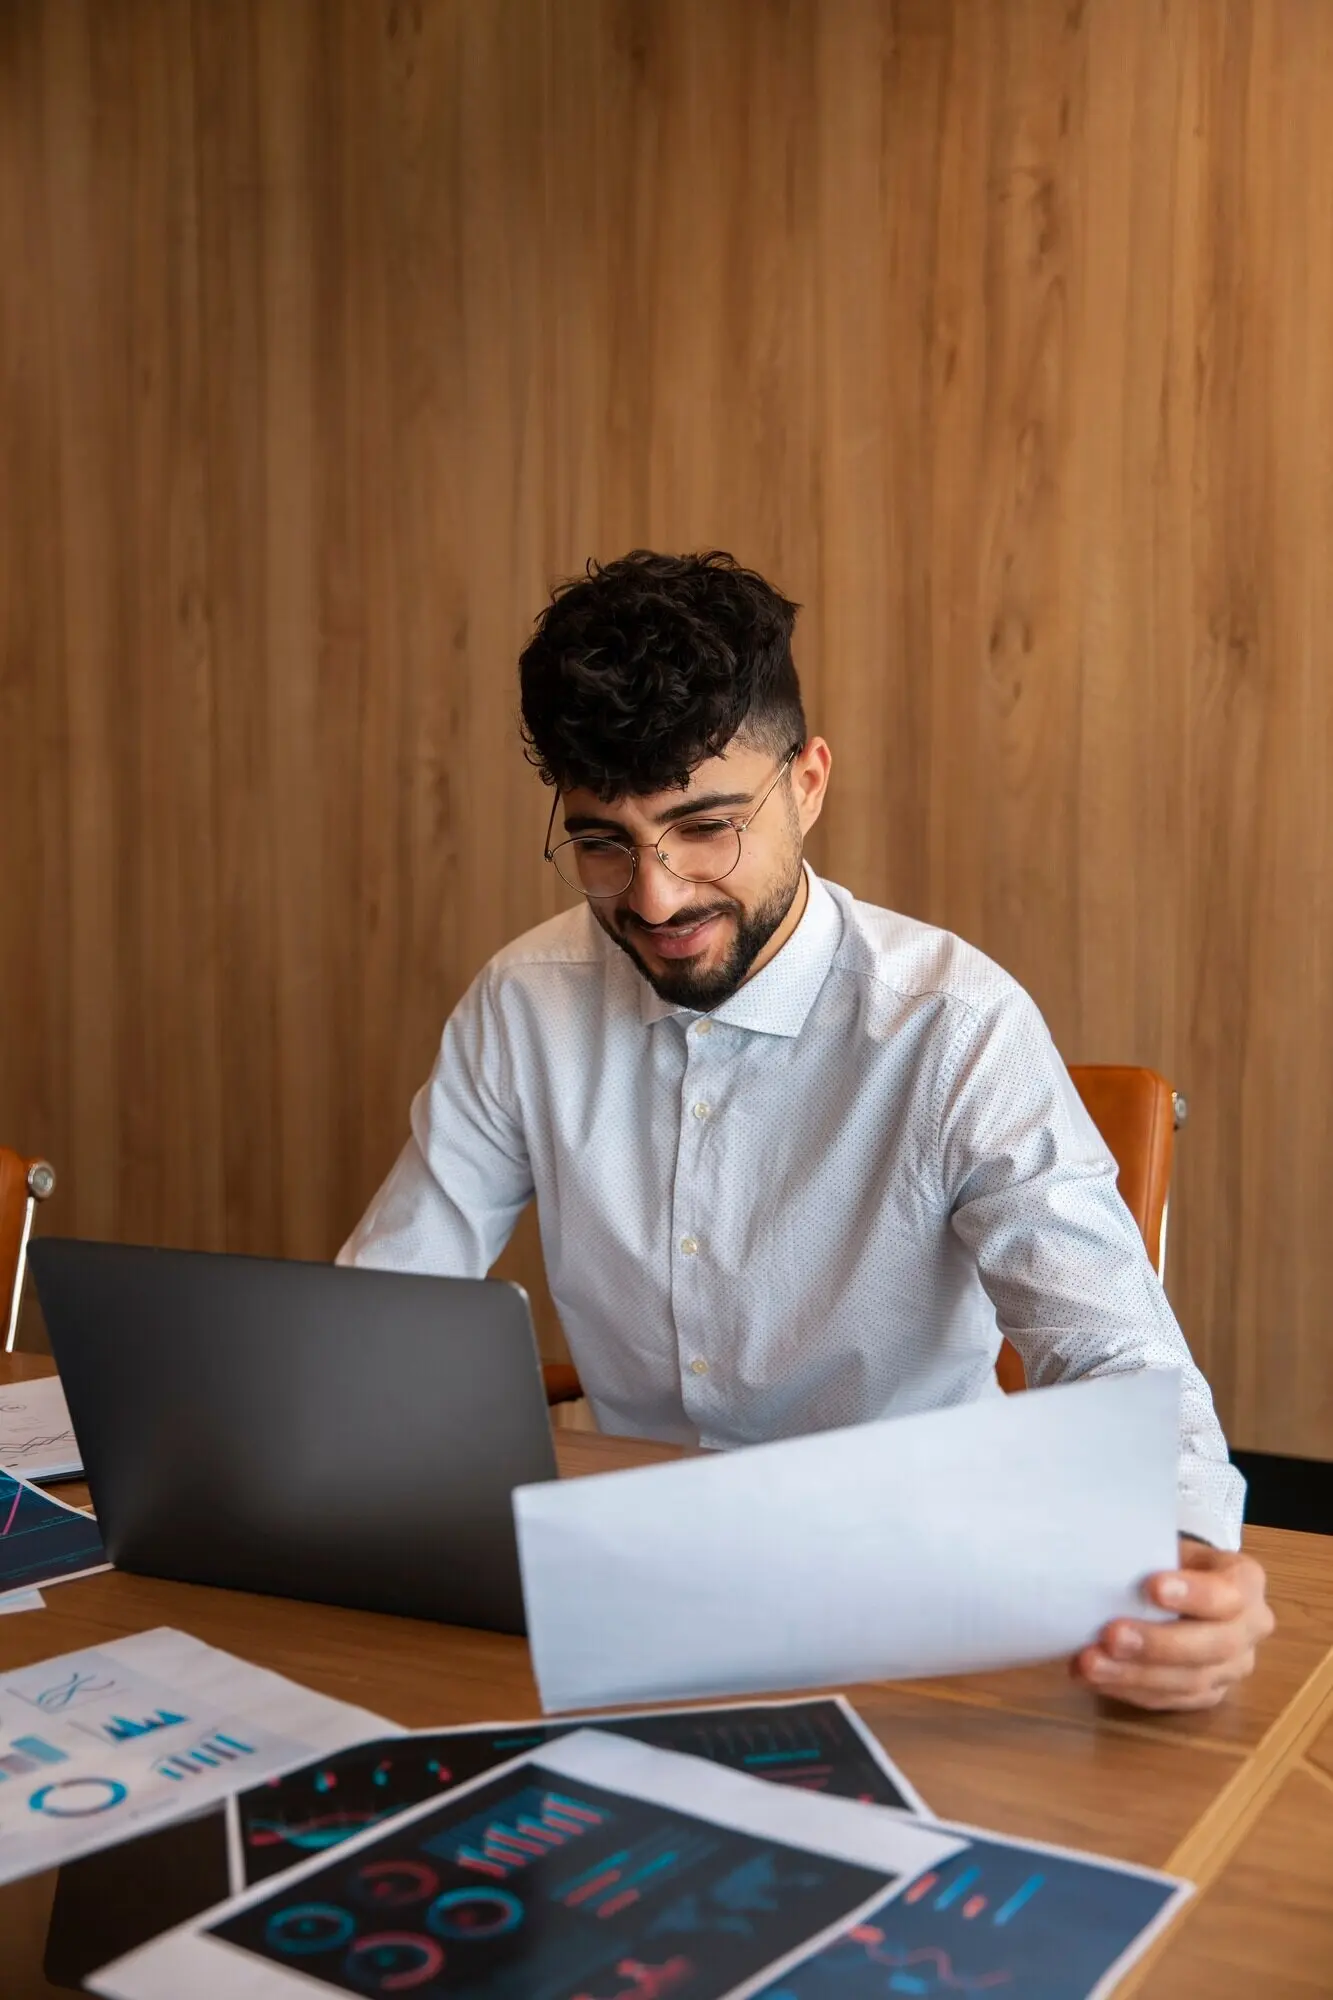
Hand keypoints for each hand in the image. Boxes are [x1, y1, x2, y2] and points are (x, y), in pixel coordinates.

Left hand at [1071, 1540, 1274, 1710]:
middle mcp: (1250, 1629)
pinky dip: (1129, 1691)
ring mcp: (1233, 1668)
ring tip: (1091, 1663)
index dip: (1193, 1594)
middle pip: (1213, 1645)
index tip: (1152, 1587)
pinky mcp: (1209, 1695)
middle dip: (1157, 1644)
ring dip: (1135, 1675)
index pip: (1228, 1593)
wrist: (1184, 1584)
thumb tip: (1103, 1564)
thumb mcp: (1168, 1543)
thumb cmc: (1170, 1559)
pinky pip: (1171, 1701)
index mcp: (1245, 1582)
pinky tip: (1096, 1680)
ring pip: (1190, 1681)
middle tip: (1111, 1636)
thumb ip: (1150, 1556)